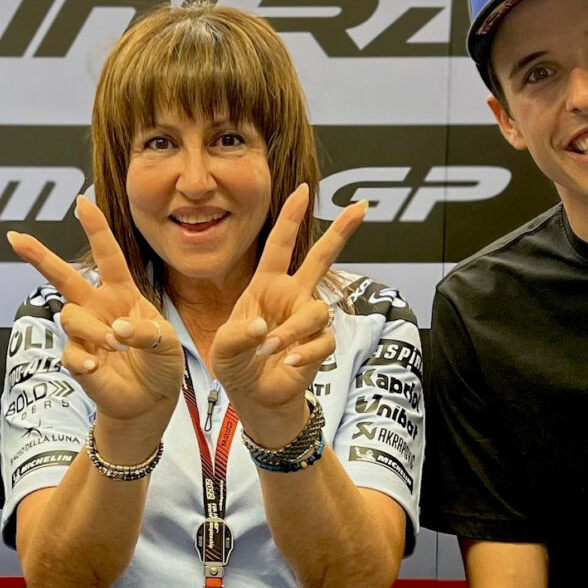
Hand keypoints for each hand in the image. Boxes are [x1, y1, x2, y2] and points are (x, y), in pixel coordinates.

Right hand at [7, 195, 184, 434]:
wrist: (150, 403)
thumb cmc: (160, 365)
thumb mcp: (166, 343)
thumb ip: (146, 332)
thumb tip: (117, 330)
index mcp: (122, 294)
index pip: (107, 256)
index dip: (95, 228)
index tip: (80, 201)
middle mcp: (98, 308)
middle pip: (63, 277)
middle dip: (38, 256)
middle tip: (14, 237)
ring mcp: (84, 334)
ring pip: (71, 316)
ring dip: (94, 330)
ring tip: (116, 345)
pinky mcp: (77, 360)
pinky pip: (70, 353)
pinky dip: (85, 360)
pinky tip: (98, 366)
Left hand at [212, 187, 365, 446]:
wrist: (255, 398)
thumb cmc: (237, 365)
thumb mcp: (224, 348)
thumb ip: (237, 335)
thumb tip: (262, 328)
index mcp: (266, 286)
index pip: (280, 246)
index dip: (290, 217)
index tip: (303, 190)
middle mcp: (292, 296)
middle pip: (321, 258)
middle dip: (342, 231)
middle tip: (363, 206)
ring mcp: (308, 320)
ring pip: (316, 311)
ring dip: (292, 331)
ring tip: (270, 350)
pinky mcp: (320, 345)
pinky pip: (323, 341)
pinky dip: (304, 354)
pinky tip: (288, 364)